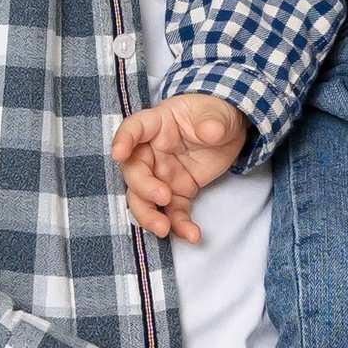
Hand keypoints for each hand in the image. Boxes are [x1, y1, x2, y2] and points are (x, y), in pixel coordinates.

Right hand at [112, 93, 248, 244]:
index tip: (118, 154)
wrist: (229, 130)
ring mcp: (162, 175)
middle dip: (142, 188)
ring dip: (149, 216)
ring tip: (163, 229)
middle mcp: (152, 152)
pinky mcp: (178, 192)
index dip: (123, 140)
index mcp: (157, 124)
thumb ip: (212, 121)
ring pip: (144, 199)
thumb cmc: (214, 113)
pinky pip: (173, 212)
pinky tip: (192, 235)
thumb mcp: (217, 112)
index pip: (134, 128)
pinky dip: (180, 226)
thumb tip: (210, 131)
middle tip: (161, 197)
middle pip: (134, 172)